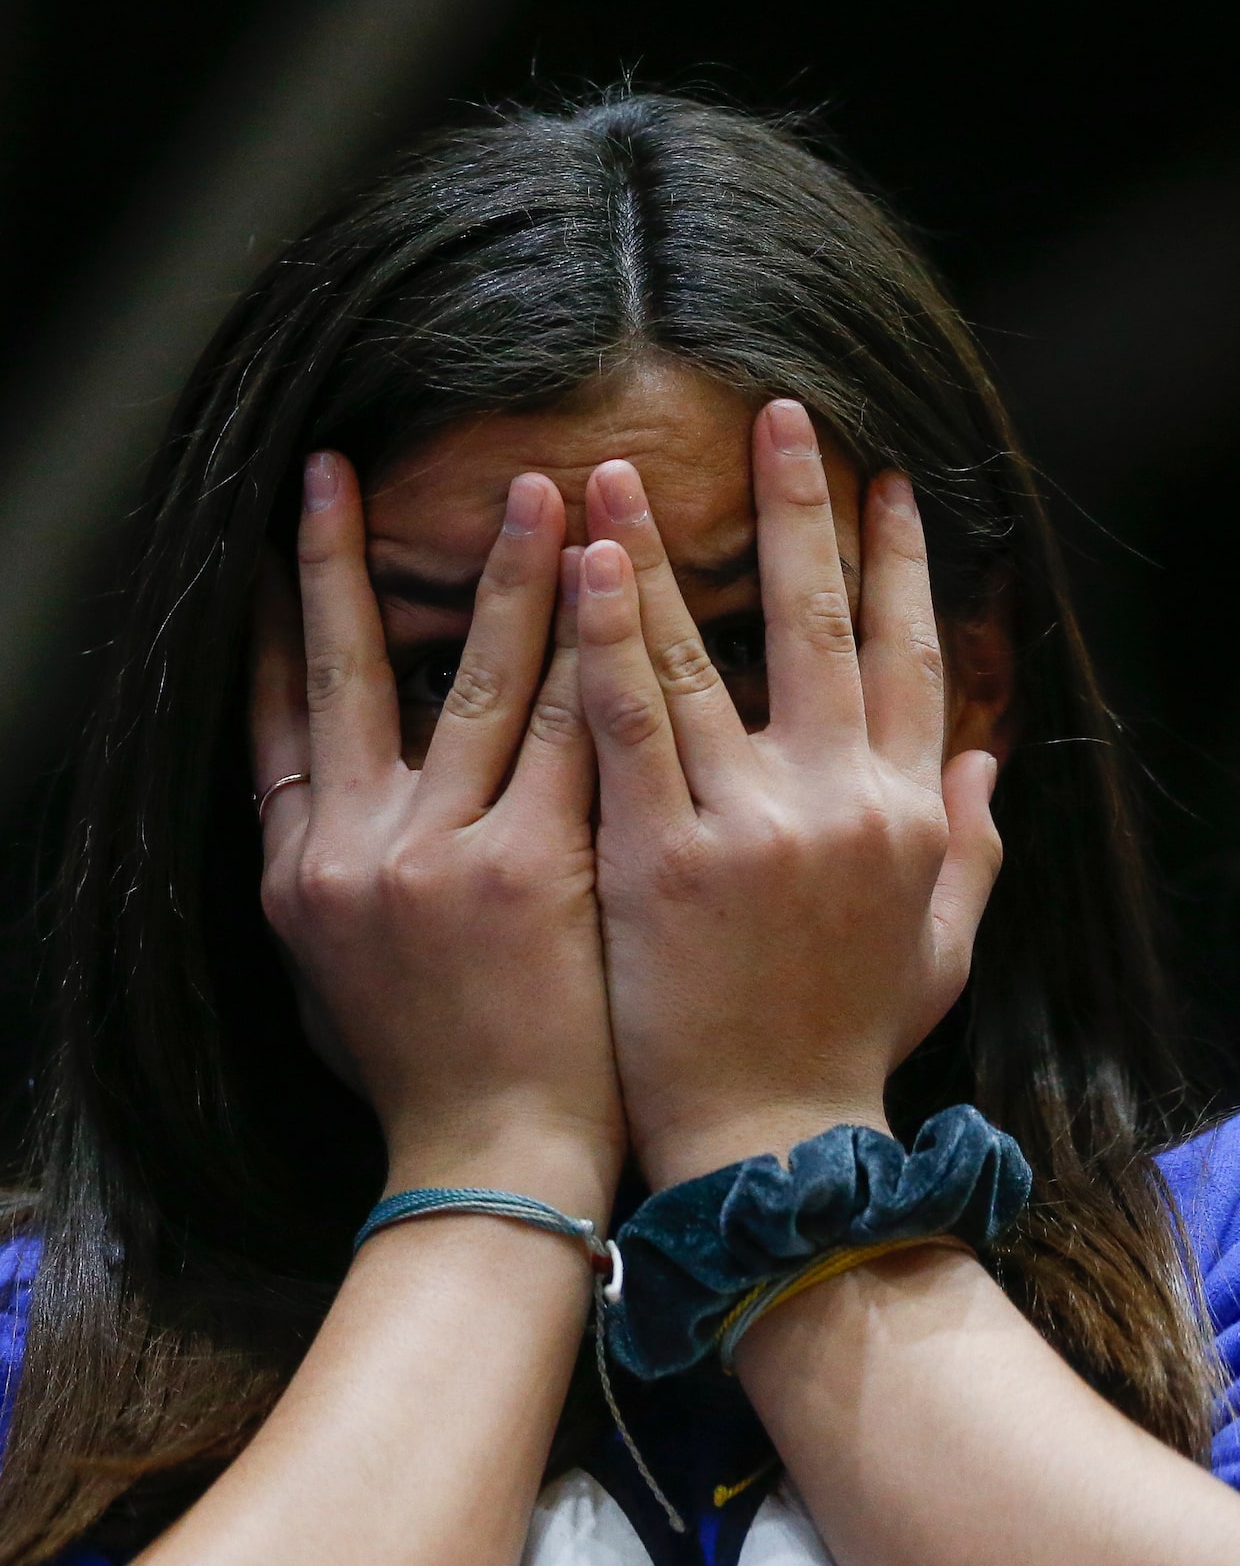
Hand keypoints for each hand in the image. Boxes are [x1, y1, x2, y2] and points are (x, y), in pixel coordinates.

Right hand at [254, 456, 618, 1212]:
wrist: (492, 1164)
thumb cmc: (422, 1077)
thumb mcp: (327, 979)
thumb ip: (329, 880)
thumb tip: (321, 798)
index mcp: (301, 873)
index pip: (273, 719)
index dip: (269, 626)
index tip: (268, 546)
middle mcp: (353, 852)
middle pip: (343, 674)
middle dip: (337, 562)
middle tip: (333, 468)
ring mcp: (438, 859)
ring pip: (474, 682)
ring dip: (507, 575)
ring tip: (539, 486)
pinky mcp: (530, 872)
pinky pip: (570, 736)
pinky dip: (595, 656)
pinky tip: (622, 585)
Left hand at [573, 402, 1001, 1187]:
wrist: (768, 1150)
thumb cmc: (838, 1051)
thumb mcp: (932, 946)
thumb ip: (966, 845)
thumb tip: (984, 755)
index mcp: (902, 813)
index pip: (906, 655)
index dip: (897, 561)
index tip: (882, 479)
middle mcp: (838, 801)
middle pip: (822, 626)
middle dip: (802, 512)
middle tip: (778, 415)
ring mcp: (749, 826)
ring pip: (705, 657)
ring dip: (661, 552)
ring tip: (616, 469)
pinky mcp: (662, 859)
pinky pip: (625, 725)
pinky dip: (606, 638)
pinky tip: (581, 566)